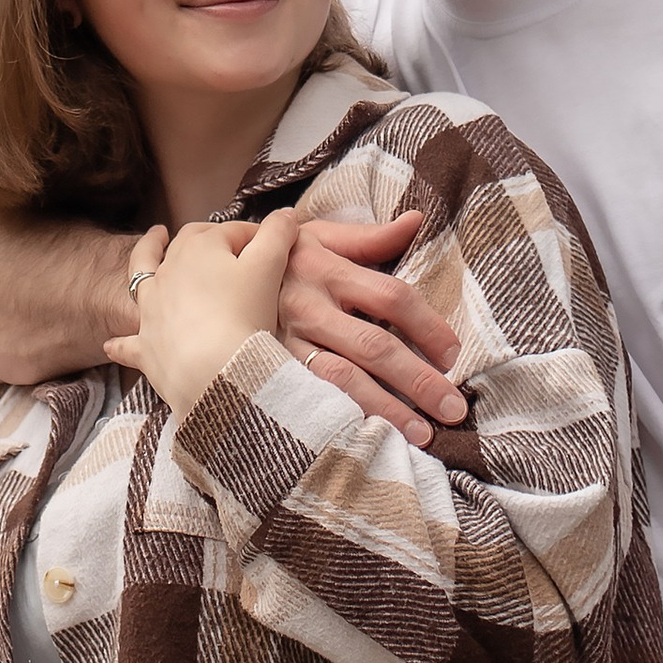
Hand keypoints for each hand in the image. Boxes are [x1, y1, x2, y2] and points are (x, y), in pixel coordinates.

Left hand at [108, 208, 300, 418]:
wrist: (213, 372)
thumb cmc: (243, 315)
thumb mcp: (269, 268)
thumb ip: (278, 235)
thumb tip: (287, 214)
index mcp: (198, 248)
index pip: (233, 232)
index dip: (258, 236)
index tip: (277, 246)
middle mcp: (167, 271)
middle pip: (188, 244)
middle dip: (207, 239)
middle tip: (228, 245)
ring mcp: (151, 308)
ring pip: (144, 274)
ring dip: (147, 254)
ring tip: (152, 240)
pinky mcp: (146, 346)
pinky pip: (129, 342)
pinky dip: (123, 342)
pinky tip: (112, 343)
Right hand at [278, 213, 465, 443]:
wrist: (208, 277)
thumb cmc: (278, 259)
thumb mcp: (317, 237)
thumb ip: (369, 237)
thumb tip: (418, 220)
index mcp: (327, 270)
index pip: (391, 296)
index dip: (428, 326)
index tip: (453, 353)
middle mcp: (309, 307)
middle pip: (373, 346)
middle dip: (418, 380)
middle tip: (454, 408)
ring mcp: (286, 343)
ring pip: (342, 381)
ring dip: (385, 410)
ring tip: (420, 435)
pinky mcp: (267, 371)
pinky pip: (309, 400)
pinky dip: (340, 422)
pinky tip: (367, 442)